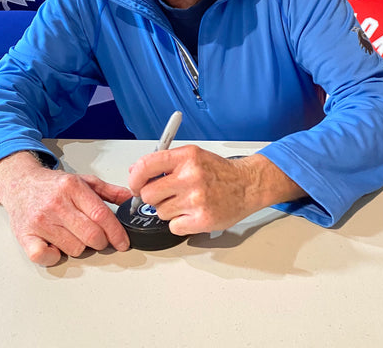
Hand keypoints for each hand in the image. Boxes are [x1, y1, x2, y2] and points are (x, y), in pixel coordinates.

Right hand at [0, 151, 131, 266]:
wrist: (21, 184)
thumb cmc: (54, 185)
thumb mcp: (84, 181)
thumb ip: (109, 191)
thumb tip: (131, 199)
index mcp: (72, 188)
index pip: (101, 215)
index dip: (116, 232)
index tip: (123, 242)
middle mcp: (56, 204)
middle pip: (90, 234)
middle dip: (102, 242)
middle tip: (101, 239)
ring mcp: (40, 221)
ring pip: (73, 247)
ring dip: (80, 247)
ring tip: (75, 235)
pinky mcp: (25, 236)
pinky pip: (44, 257)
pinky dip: (54, 256)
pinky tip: (57, 247)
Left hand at [128, 145, 305, 235]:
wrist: (247, 185)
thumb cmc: (219, 171)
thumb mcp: (193, 156)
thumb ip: (165, 162)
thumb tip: (135, 171)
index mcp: (187, 157)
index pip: (146, 165)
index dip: (134, 178)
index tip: (135, 184)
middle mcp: (191, 176)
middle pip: (148, 194)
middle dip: (153, 197)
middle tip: (166, 195)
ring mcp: (197, 199)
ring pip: (160, 212)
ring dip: (169, 210)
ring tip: (186, 202)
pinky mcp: (202, 219)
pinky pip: (173, 226)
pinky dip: (180, 223)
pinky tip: (192, 213)